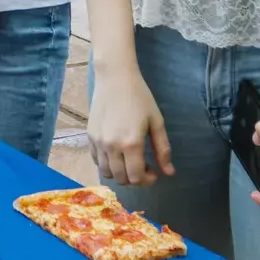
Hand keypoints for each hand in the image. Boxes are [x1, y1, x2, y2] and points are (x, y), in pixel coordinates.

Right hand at [87, 64, 172, 186]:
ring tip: (129, 161)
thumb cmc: (140, 97)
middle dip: (134, 178)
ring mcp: (98, 142)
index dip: (147, 180)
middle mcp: (112, 146)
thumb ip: (163, 149)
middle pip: (121, 178)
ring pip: (106, 172)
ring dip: (120, 173)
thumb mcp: (156, 122)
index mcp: (131, 143)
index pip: (136, 177)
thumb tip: (169, 173)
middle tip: (143, 167)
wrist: (115, 78)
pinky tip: (116, 154)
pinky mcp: (90, 136)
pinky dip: (107, 164)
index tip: (154, 173)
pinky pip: (96, 160)